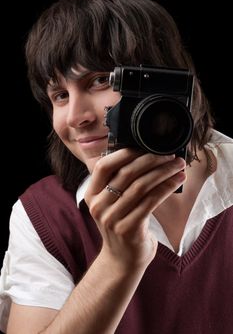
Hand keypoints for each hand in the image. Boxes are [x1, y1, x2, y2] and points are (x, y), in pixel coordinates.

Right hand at [84, 149, 185, 271]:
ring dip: (163, 172)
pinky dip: (166, 187)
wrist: (122, 259)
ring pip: (141, 186)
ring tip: (178, 165)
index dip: (124, 153)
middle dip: (151, 160)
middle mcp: (99, 205)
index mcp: (92, 194)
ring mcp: (112, 218)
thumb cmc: (121, 225)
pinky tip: (177, 181)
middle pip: (126, 173)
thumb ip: (118, 182)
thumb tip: (143, 155)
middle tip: (169, 155)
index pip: (103, 166)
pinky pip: (151, 201)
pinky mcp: (128, 228)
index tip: (145, 146)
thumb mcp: (111, 203)